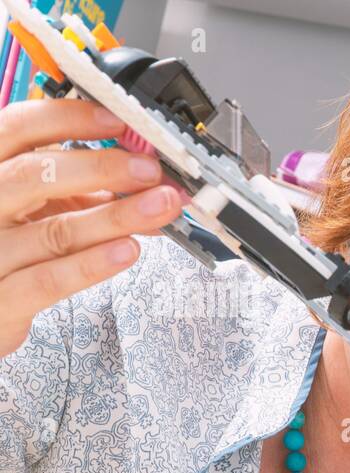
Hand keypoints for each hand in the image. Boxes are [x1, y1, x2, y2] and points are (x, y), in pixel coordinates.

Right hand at [0, 99, 183, 354]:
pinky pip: (47, 281)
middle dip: (99, 168)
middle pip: (33, 174)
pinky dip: (91, 265)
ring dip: (115, 217)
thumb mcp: (45, 208)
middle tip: (150, 171)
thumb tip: (156, 186)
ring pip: (53, 230)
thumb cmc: (15, 248)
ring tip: (159, 207)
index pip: (17, 128)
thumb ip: (93, 194)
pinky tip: (128, 251)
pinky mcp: (2, 301)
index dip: (67, 119)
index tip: (117, 122)